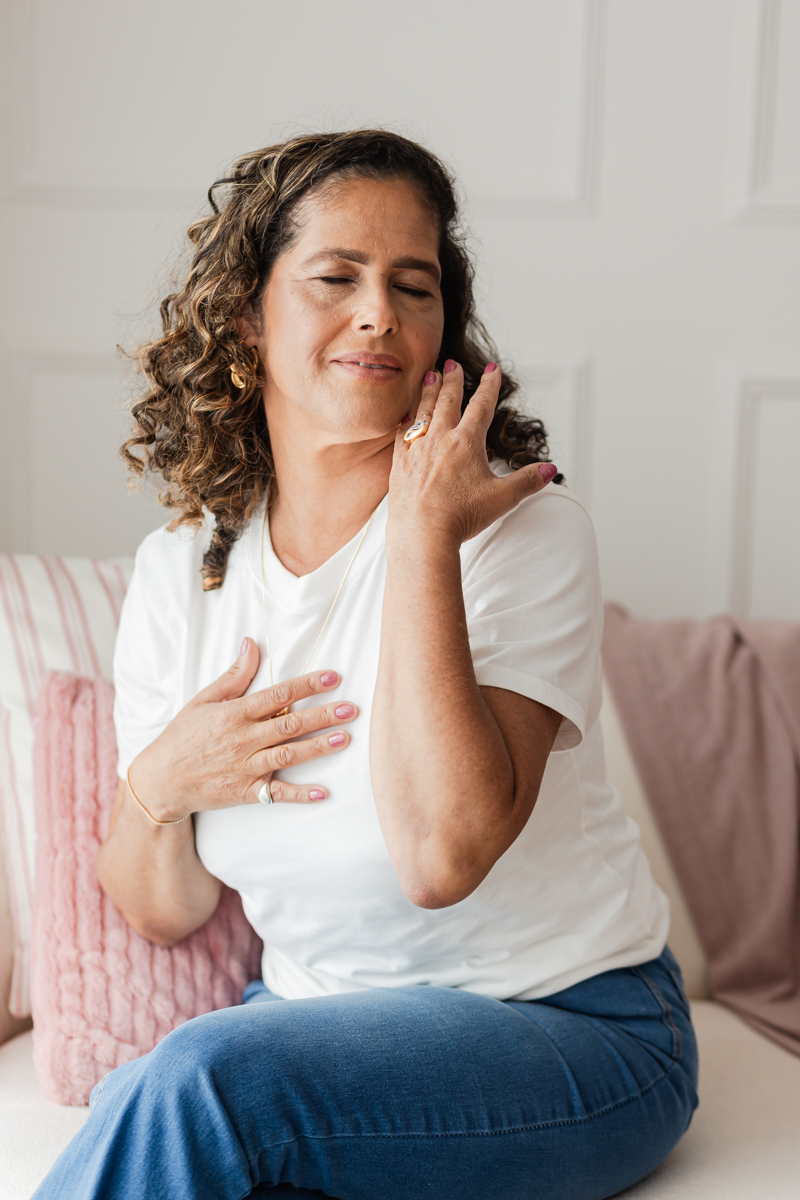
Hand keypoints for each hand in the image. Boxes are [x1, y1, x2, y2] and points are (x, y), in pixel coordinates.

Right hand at [127, 639, 355, 820]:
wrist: (161, 780)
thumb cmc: (183, 736)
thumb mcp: (203, 700)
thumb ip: (234, 675)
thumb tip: (251, 643)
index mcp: (234, 714)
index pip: (278, 695)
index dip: (307, 685)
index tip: (333, 677)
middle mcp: (242, 740)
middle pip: (289, 725)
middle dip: (322, 715)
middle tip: (351, 709)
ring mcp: (245, 768)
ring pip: (288, 755)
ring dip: (318, 747)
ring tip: (345, 738)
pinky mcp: (245, 792)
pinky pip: (276, 794)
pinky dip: (300, 794)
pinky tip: (323, 792)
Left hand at [388, 360, 555, 547]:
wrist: (422, 533)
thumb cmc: (461, 516)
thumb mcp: (502, 498)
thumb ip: (527, 481)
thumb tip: (550, 469)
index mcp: (467, 442)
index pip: (481, 405)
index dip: (489, 385)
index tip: (492, 368)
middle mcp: (440, 439)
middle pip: (448, 401)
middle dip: (452, 380)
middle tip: (451, 364)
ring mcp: (417, 450)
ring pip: (424, 412)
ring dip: (428, 392)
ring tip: (429, 377)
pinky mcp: (400, 464)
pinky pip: (402, 435)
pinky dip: (406, 421)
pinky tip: (406, 417)